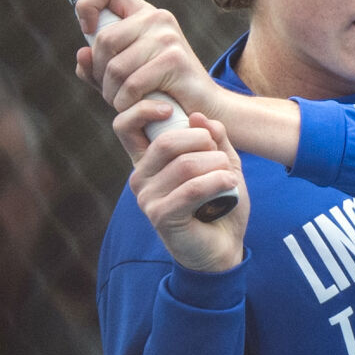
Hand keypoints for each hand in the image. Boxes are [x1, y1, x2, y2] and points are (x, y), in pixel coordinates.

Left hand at [73, 0, 222, 118]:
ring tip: (123, 101)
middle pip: (104, 39)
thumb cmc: (159, 90)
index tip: (88, 31)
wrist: (204, 107)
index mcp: (143, 13)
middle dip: (99, 73)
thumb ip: (97, 66)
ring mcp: (167, 36)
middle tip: (110, 90)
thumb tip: (83, 54)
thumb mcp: (121, 76)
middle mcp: (156, 18)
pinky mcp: (174, 60)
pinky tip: (134, 106)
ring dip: (111, 93)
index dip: (87, 5)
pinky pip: (131, 84)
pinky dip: (125, 103)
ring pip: (115, 67)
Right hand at [123, 108, 247, 272]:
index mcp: (147, 160)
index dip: (143, 110)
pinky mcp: (160, 215)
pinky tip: (230, 184)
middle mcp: (139, 176)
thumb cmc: (219, 201)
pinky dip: (217, 181)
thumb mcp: (221, 162)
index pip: (125, 125)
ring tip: (229, 175)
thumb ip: (213, 138)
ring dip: (216, 165)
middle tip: (219, 156)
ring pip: (185, 164)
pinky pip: (192, 188)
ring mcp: (146, 197)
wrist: (224, 245)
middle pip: (167, 141)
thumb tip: (197, 116)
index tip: (171, 110)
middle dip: (202, 142)